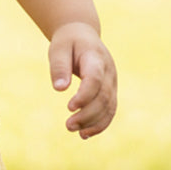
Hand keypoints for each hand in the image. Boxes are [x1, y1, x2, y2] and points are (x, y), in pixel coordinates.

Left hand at [48, 23, 116, 138]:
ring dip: (94, 122)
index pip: (95, 79)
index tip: (69, 107)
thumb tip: (59, 89)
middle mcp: (108, 71)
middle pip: (103, 97)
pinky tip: (85, 134)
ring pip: (109, 106)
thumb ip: (59, 67)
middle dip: (87, 114)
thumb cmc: (68, 42)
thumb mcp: (58, 48)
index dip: (85, 95)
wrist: (82, 35)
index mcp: (95, 58)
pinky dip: (100, 124)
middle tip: (68, 125)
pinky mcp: (110, 91)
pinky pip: (110, 110)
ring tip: (76, 132)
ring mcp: (112, 82)